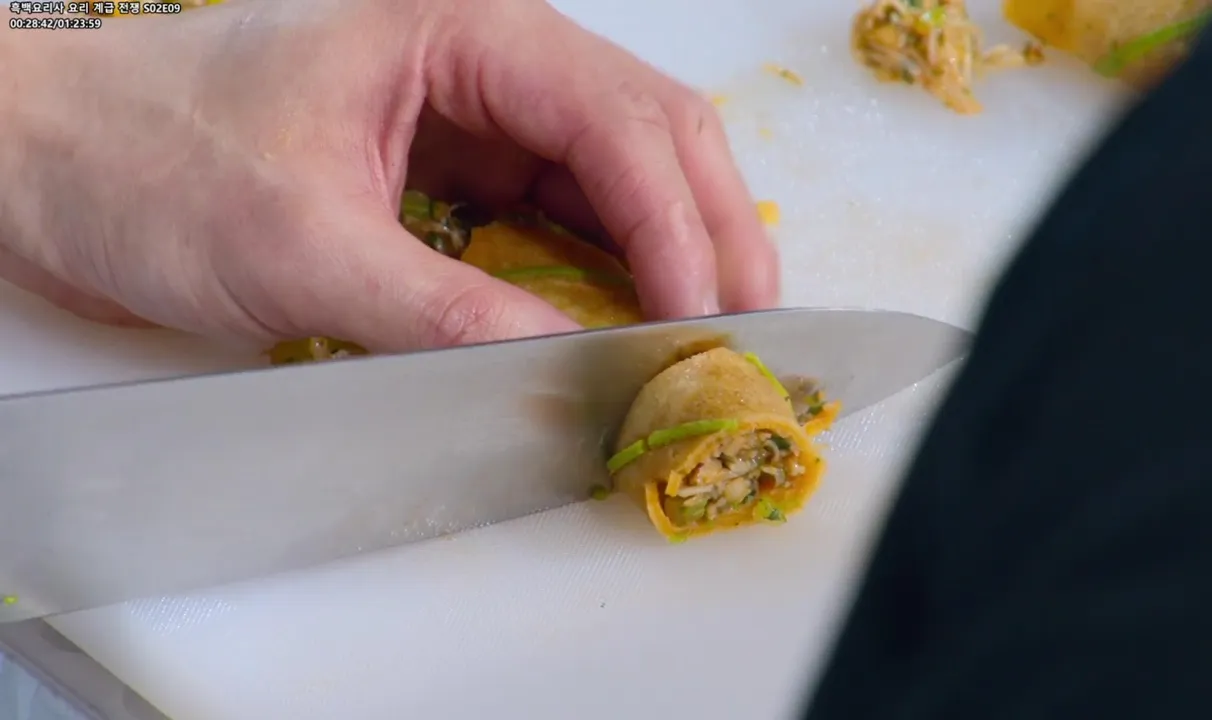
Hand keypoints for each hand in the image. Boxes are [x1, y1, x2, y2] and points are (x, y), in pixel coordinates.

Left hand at [0, 0, 778, 351]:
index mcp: (454, 24)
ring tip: (711, 323)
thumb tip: (560, 362)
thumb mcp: (299, 244)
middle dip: (703, 223)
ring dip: (670, 241)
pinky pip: (563, 205)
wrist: (58, 167)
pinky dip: (610, 259)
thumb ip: (442, 305)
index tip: (700, 316)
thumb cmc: (152, 166)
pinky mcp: (453, 160)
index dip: (671, 221)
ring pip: (617, 164)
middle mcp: (481, 51)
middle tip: (744, 319)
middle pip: (646, 126)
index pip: (610, 115)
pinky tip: (633, 310)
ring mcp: (471, 105)